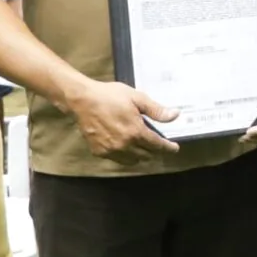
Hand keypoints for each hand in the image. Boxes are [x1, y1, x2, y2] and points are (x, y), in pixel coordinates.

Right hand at [63, 79, 180, 160]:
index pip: (157, 145)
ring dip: (140, 155)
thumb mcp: (137, 98)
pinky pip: (117, 159)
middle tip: (155, 143)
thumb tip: (175, 115)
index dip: (168, 148)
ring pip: (132, 160)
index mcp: (136, 132)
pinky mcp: (99, 151)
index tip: (174, 149)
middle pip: (146, 155)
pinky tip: (124, 146)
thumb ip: (156, 110)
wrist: (82, 100)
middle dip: (154, 150)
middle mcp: (124, 145)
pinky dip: (124, 155)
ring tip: (141, 146)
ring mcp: (111, 150)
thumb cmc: (110, 95)